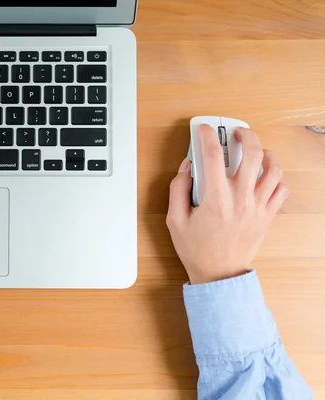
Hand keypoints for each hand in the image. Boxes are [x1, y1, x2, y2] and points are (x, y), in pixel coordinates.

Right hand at [166, 124, 288, 283]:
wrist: (219, 275)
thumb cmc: (197, 250)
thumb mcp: (175, 220)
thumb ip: (178, 189)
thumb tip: (187, 168)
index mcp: (215, 199)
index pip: (212, 156)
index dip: (207, 136)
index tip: (204, 130)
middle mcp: (241, 199)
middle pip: (253, 153)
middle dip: (245, 135)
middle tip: (237, 132)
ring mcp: (258, 207)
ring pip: (273, 169)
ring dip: (265, 153)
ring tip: (256, 151)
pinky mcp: (267, 215)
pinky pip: (281, 189)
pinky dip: (275, 177)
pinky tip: (264, 176)